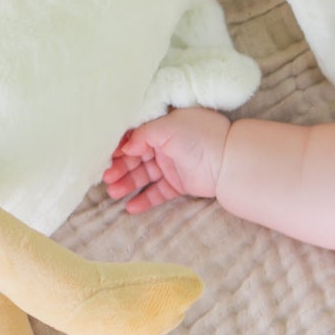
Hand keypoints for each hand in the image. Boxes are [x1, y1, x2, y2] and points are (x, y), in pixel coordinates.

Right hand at [104, 108, 230, 212]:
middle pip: (136, 159)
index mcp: (161, 129)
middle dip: (119, 168)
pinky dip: (145, 200)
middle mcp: (165, 147)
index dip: (119, 148)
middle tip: (106, 178)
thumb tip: (125, 146)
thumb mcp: (167, 127)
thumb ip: (143, 134)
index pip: (133, 139)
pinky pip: (159, 193)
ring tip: (113, 193)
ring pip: (144, 176)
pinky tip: (130, 208)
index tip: (106, 157)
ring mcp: (172, 167)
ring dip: (128, 184)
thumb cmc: (199, 136)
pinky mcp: (180, 185)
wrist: (228, 160)